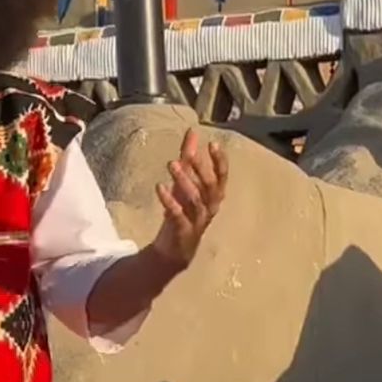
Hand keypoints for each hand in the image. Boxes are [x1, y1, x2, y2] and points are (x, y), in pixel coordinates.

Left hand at [152, 129, 227, 271]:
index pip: (222, 177)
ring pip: (195, 199)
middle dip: (200, 169)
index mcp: (213, 196)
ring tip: (171, 164)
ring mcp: (197, 220)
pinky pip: (178, 215)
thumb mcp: (185, 182)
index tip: (213, 144)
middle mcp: (209, 207)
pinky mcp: (183, 231)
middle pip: (209, 187)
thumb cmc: (184, 212)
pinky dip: (169, 201)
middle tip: (188, 154)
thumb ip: (189, 158)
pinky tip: (160, 187)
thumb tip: (192, 132)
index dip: (220, 161)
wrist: (175, 249)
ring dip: (184, 181)